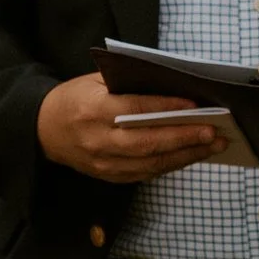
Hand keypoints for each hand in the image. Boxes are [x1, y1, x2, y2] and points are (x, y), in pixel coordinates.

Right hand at [37, 72, 226, 182]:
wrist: (43, 130)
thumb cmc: (75, 98)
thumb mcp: (95, 81)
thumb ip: (129, 84)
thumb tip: (173, 88)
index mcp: (93, 109)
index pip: (136, 110)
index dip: (167, 109)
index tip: (196, 106)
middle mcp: (98, 139)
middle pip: (148, 142)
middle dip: (185, 138)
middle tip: (215, 132)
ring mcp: (103, 163)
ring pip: (150, 163)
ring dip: (186, 155)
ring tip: (213, 145)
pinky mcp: (108, 176)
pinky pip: (145, 174)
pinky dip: (171, 165)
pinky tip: (191, 155)